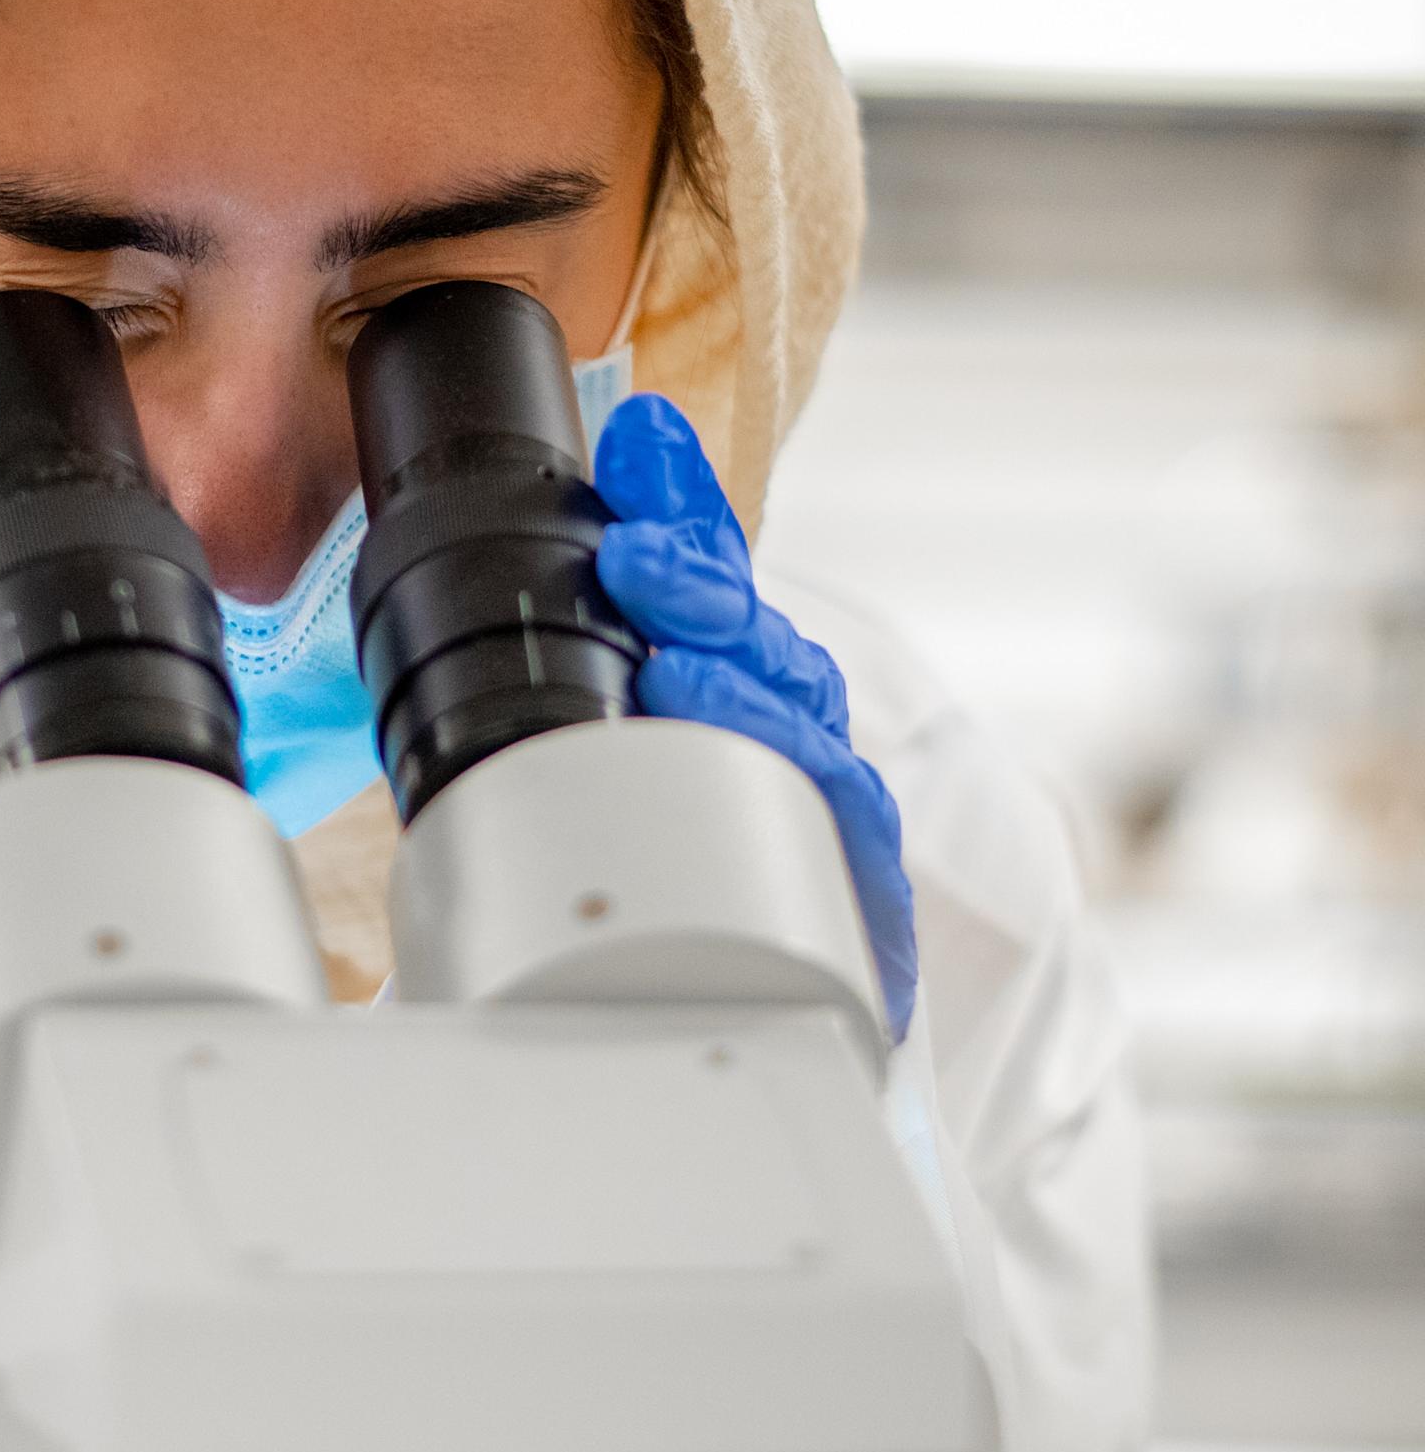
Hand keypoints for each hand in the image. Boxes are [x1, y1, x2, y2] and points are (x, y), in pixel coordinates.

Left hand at [591, 394, 916, 1040]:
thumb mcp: (619, 745)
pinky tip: (763, 772)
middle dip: (700, 589)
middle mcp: (787, 730)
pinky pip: (843, 833)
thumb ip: (612, 638)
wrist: (756, 1010)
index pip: (707, 575)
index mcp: (731, 682)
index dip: (679, 502)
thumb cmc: (692, 866)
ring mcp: (826, 809)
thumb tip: (590, 492)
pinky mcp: (860, 898)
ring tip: (676, 666)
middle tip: (635, 555)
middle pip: (758, 640)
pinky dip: (805, 793)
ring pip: (800, 724)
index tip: (638, 442)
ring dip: (743, 685)